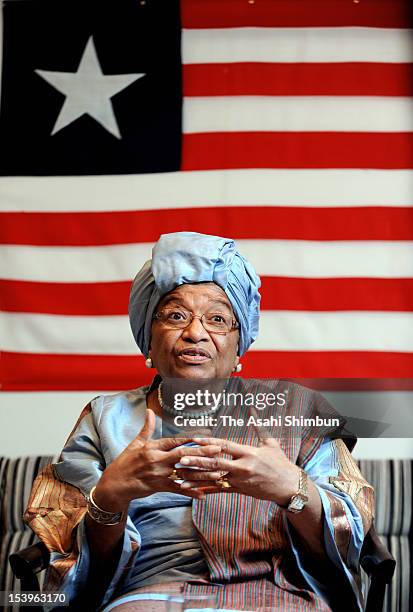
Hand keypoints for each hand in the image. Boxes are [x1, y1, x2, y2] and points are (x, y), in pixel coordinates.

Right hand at [94, 409, 222, 510]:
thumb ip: (147, 428)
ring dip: (202, 474)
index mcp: (152, 448)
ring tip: (217, 473)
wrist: (114, 485)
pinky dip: (191, 492)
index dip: (191, 438)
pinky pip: (178, 490)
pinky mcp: (159, 488)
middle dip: (202, 453)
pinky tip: (203, 493)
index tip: (206, 436)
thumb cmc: (125, 462)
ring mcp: (159, 475)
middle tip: (218, 450)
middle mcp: (157, 460)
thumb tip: (150, 411)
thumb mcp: (135, 443)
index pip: (175, 441)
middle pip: (183, 455)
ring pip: (184, 474)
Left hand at [175, 436, 300, 505]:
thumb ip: (258, 426)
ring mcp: (240, 480)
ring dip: (196, 477)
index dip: (209, 442)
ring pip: (214, 478)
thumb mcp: (270, 443)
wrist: (289, 486)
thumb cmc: (280, 463)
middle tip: (180, 458)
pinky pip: (220, 491)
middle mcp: (242, 467)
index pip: (225, 445)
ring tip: (180, 476)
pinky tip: (193, 491)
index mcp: (249, 453)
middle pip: (215, 463)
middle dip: (197, 461)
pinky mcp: (240, 491)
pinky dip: (206, 490)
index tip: (194, 439)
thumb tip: (252, 409)